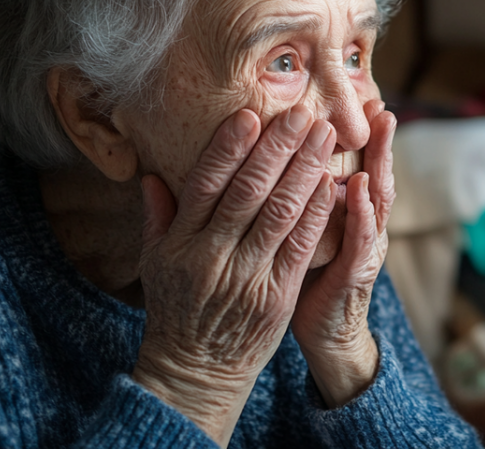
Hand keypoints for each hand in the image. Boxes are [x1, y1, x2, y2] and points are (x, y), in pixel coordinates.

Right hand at [131, 105, 336, 446]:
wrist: (196, 370)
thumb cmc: (176, 309)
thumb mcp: (154, 263)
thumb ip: (158, 217)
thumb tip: (152, 174)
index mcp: (181, 243)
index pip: (205, 184)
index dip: (228, 148)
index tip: (250, 116)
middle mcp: (213, 256)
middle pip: (249, 192)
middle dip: (278, 148)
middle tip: (302, 114)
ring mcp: (248, 276)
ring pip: (280, 213)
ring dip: (306, 169)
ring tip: (325, 135)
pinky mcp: (278, 295)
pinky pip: (301, 247)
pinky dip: (317, 213)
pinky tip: (331, 183)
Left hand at [290, 100, 396, 407]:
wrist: (322, 334)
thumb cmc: (307, 277)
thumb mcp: (305, 230)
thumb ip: (303, 196)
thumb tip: (282, 155)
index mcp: (349, 214)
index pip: (359, 165)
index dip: (362, 133)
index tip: (361, 95)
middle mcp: (364, 227)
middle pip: (376, 173)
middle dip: (379, 137)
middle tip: (380, 99)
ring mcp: (364, 249)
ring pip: (376, 199)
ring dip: (380, 163)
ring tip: (381, 129)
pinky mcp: (355, 274)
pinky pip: (360, 239)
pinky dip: (361, 212)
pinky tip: (360, 187)